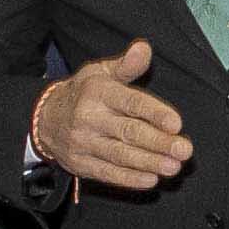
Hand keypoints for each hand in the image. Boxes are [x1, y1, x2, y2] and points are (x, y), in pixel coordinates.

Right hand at [32, 39, 192, 188]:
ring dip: (149, 163)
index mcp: (98, 93)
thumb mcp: (100, 73)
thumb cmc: (84, 93)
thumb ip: (126, 65)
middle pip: (128, 132)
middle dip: (159, 142)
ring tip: (173, 167)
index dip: (154, 113)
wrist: (44, 119)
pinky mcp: (80, 164)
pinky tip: (150, 180)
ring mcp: (83, 143)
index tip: (177, 124)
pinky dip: (129, 179)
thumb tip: (144, 48)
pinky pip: (106, 173)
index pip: (130, 103)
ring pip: (120, 155)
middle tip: (184, 150)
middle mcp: (89, 118)